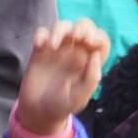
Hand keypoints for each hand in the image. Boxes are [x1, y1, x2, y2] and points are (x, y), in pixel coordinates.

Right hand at [17, 19, 108, 135]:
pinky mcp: (40, 50)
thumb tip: (95, 55)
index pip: (100, 40)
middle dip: (82, 26)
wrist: (37, 110)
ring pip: (63, 26)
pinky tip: (39, 45)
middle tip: (76, 36)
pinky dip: (41, 34)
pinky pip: (42, 33)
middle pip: (84, 27)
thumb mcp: (79, 98)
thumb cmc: (61, 106)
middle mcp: (76, 52)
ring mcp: (58, 49)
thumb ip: (90, 79)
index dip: (96, 35)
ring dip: (60, 29)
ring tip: (52, 45)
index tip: (88, 41)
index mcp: (90, 62)